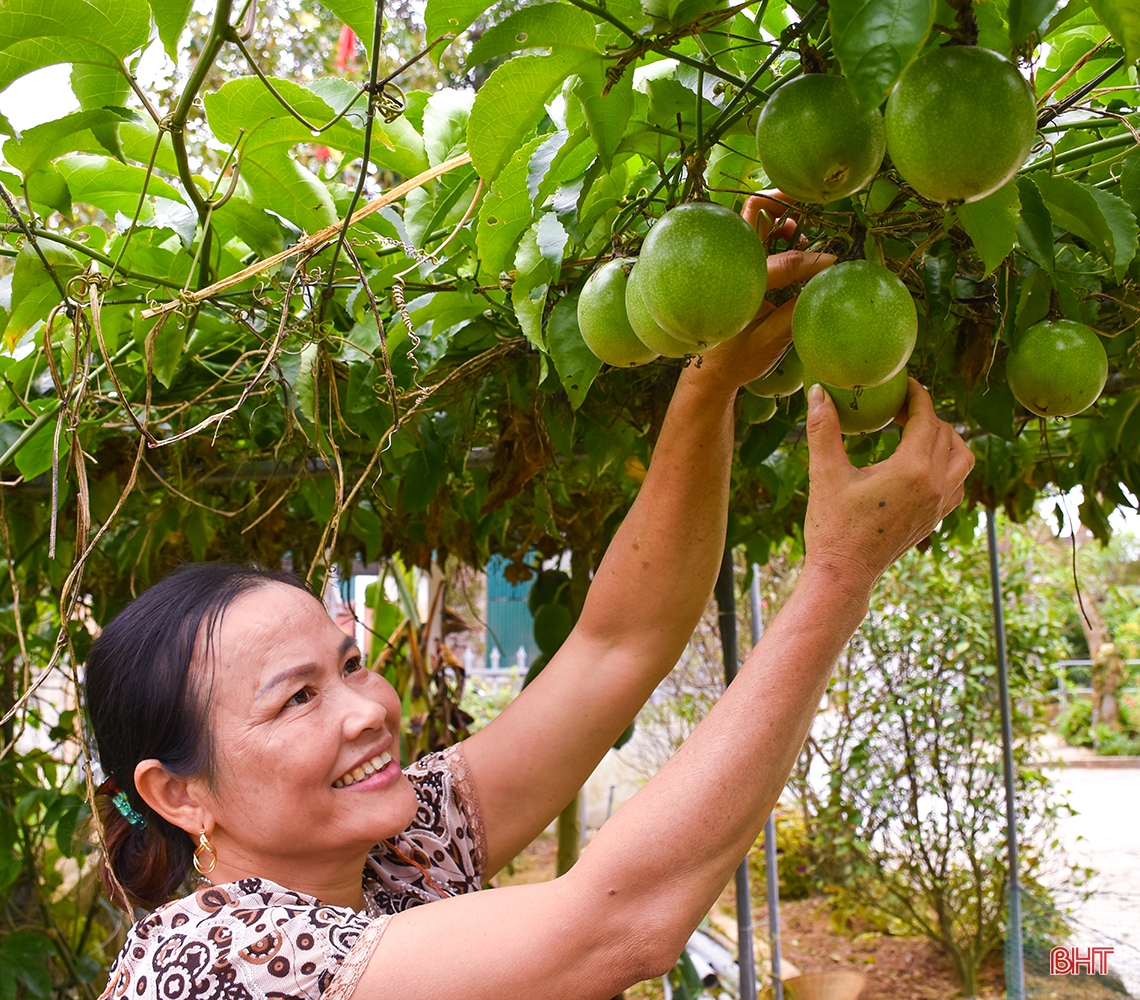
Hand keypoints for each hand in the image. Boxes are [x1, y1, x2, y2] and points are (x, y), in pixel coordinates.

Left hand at [695, 192, 829, 390]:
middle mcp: (735, 267)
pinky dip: (780, 234)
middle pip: (755, 212)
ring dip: (782, 219)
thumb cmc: (737, 360)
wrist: (710, 373)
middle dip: (783, 203)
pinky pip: (760, 240)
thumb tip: (825, 282)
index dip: (813, 262)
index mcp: (742, 285)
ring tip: (803, 234)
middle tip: (811, 204)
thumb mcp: (771, 341)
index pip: (784, 263)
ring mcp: (736, 265)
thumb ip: (796, 311)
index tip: (835, 263)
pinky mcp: (741, 271)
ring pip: (757, 222)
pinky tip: (797, 247)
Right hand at [803, 379, 973, 592]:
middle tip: (899, 409)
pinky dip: (949, 465)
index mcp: (912, 470)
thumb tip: (818, 391)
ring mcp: (939, 505)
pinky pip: (958, 482)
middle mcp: (935, 486)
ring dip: (946, 438)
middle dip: (926, 415)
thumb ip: (823, 429)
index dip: (917, 396)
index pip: (927, 418)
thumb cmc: (833, 526)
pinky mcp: (936, 519)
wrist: (844, 573)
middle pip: (946, 433)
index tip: (903, 385)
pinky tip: (921, 465)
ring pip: (963, 457)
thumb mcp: (824, 473)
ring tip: (917, 433)